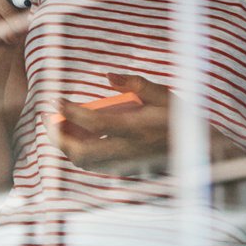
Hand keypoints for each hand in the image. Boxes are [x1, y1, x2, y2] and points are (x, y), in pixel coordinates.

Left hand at [54, 74, 172, 175]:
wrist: (198, 150)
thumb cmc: (180, 120)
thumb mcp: (163, 95)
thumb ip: (135, 84)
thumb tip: (108, 76)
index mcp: (136, 129)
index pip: (94, 123)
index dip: (70, 112)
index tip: (56, 100)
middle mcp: (127, 150)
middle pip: (81, 152)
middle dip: (58, 137)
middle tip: (48, 119)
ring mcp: (124, 164)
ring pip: (84, 163)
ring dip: (67, 146)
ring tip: (60, 127)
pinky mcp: (124, 170)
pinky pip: (93, 164)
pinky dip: (79, 152)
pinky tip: (78, 137)